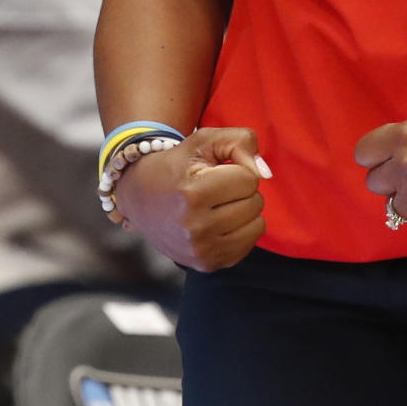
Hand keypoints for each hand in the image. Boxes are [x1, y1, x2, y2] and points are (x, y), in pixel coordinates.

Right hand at [114, 127, 266, 270]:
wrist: (141, 198)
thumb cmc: (178, 164)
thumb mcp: (205, 140)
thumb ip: (241, 142)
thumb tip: (265, 173)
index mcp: (193, 193)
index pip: (249, 179)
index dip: (238, 169)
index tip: (216, 171)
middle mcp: (195, 227)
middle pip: (255, 203)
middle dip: (242, 190)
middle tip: (216, 188)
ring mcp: (200, 250)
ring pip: (257, 226)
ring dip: (244, 210)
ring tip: (219, 204)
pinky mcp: (206, 265)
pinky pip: (248, 245)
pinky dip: (240, 230)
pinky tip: (219, 222)